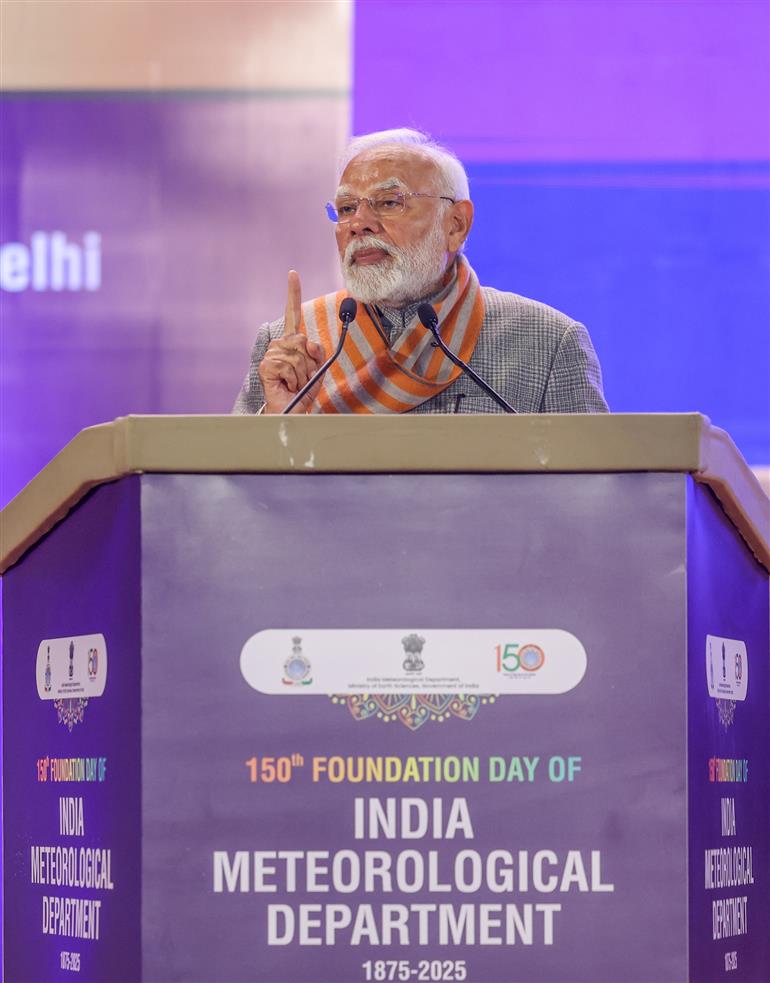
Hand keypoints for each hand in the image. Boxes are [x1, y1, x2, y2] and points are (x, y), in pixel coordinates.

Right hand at [259, 270, 325, 413]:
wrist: (292, 409)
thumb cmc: (304, 390)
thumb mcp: (318, 369)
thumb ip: (318, 352)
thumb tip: (310, 341)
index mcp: (292, 342)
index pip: (293, 314)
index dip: (293, 293)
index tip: (293, 274)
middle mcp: (280, 345)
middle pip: (303, 340)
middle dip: (310, 362)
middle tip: (304, 377)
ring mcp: (271, 354)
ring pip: (297, 355)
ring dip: (302, 374)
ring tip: (296, 383)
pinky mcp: (265, 365)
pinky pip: (288, 366)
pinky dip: (293, 379)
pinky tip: (287, 384)